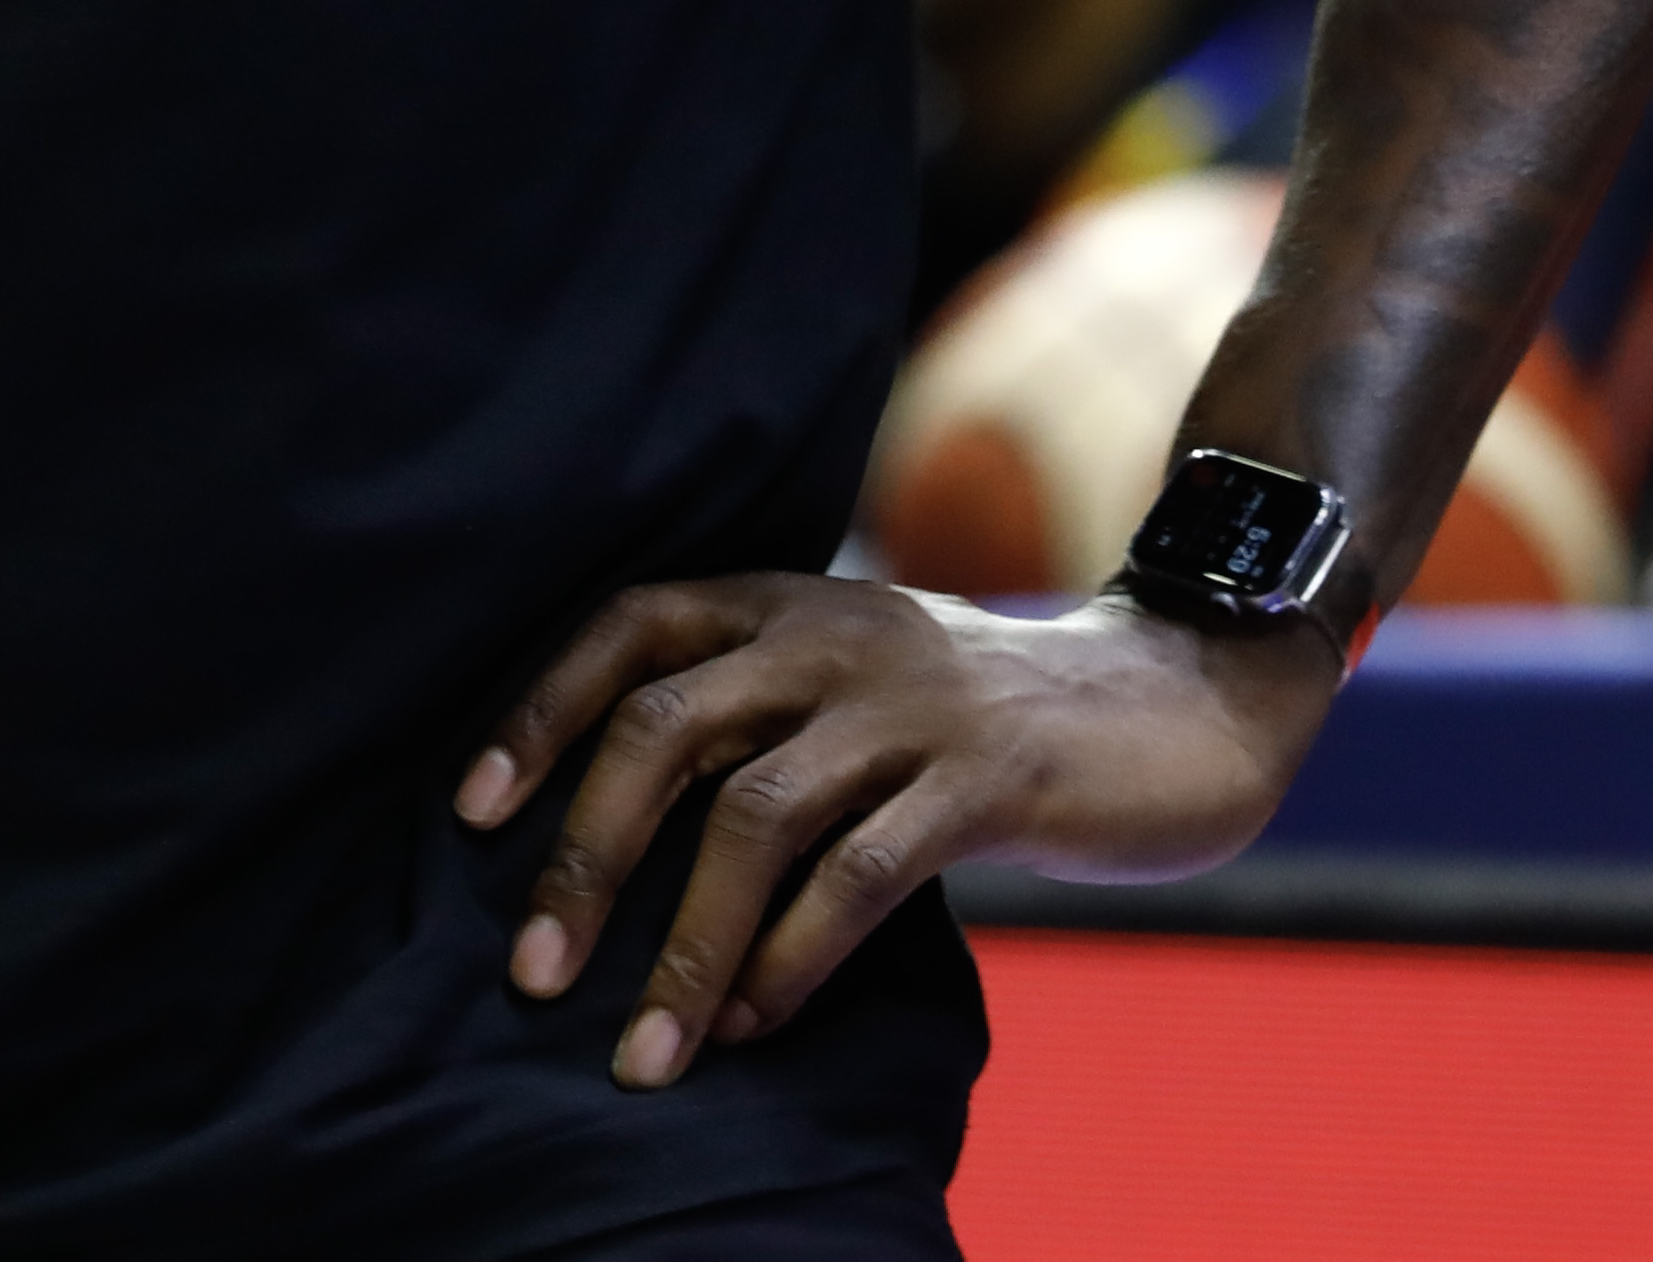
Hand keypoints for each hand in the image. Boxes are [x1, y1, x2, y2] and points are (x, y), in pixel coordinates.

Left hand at [457, 575, 1330, 1088]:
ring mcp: (915, 703)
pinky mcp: (991, 777)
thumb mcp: (862, 688)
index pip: (631, 629)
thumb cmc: (990, 723)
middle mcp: (836, 636)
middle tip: (534, 972)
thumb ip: (762, 726)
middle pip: (669, 728)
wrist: (1182, 703)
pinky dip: (793, 957)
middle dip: (585, 857)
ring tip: (639, 1048)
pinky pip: (864, 871)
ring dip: (685, 945)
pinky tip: (753, 1024)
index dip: (540, 714)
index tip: (470, 815)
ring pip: (757, 817)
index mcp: (790, 603)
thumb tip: (616, 849)